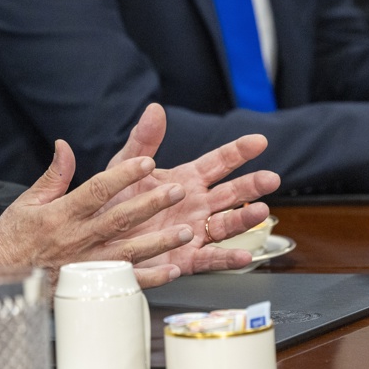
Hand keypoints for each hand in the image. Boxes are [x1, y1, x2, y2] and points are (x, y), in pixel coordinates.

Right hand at [0, 104, 279, 289]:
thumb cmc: (11, 237)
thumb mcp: (27, 201)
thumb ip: (54, 175)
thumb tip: (64, 146)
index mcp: (61, 213)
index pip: (98, 189)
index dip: (124, 175)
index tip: (146, 162)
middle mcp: (75, 238)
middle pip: (120, 218)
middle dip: (151, 204)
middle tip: (178, 191)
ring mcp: (84, 264)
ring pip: (128, 251)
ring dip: (159, 242)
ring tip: (185, 232)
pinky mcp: (87, 285)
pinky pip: (122, 282)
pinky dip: (148, 278)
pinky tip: (171, 269)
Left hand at [106, 104, 280, 281]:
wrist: (97, 235)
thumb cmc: (114, 199)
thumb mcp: (126, 166)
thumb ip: (143, 140)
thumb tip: (155, 109)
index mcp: (185, 179)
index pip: (218, 162)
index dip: (238, 152)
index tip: (259, 141)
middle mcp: (196, 205)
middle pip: (231, 193)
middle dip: (252, 185)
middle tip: (271, 178)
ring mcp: (194, 231)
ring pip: (227, 224)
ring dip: (245, 219)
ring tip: (261, 211)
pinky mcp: (186, 257)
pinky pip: (210, 259)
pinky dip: (227, 259)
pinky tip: (243, 255)